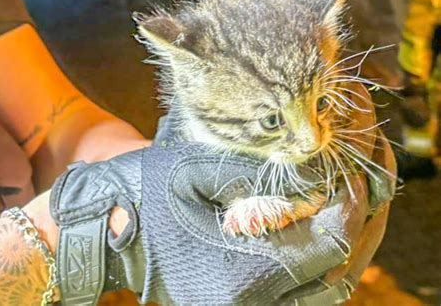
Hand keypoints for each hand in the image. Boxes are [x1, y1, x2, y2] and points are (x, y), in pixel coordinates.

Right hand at [50, 114, 394, 304]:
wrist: (106, 227)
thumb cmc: (148, 191)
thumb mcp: (202, 171)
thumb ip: (264, 175)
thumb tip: (315, 171)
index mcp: (243, 272)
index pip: (330, 243)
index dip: (349, 203)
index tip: (345, 168)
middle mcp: (251, 304)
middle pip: (336, 272)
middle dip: (353, 223)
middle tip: (351, 181)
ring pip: (324, 288)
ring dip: (339, 243)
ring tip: (337, 202)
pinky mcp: (238, 304)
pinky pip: (299, 292)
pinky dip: (316, 260)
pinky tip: (311, 226)